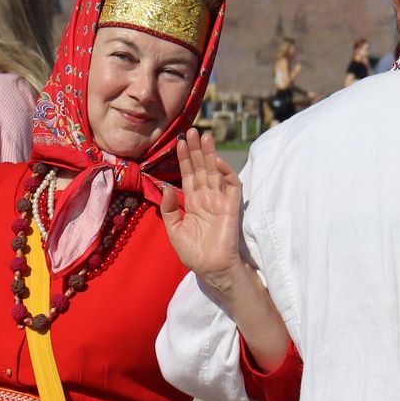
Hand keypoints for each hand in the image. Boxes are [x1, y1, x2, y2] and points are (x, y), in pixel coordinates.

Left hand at [159, 130, 246, 286]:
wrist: (211, 269)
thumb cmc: (194, 253)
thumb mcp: (174, 230)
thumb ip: (170, 209)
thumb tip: (167, 187)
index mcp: (193, 203)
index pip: (188, 176)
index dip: (183, 160)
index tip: (177, 143)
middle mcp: (207, 198)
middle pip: (201, 169)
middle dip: (196, 151)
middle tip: (191, 131)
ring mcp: (220, 201)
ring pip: (215, 172)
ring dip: (209, 154)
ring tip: (203, 137)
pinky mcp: (232, 206)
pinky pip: (231, 185)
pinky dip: (225, 172)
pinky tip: (215, 160)